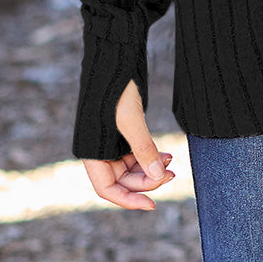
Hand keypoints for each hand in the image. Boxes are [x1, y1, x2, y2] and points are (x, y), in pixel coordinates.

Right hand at [81, 78, 176, 210]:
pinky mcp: (123, 131)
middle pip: (122, 180)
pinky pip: (136, 153)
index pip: (107, 189)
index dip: (128, 200)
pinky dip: (150, 155)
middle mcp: (99, 150)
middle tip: (171, 175)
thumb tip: (157, 176)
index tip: (151, 205)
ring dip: (150, 168)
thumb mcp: (130, 119)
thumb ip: (143, 149)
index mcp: (91, 152)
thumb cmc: (115, 86)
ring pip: (131, 167)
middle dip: (146, 181)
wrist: (115, 56)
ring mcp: (111, 141)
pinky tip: (166, 154)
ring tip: (171, 161)